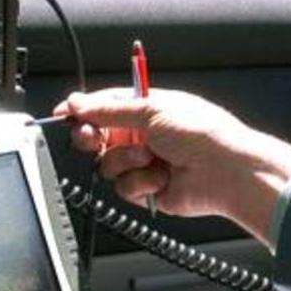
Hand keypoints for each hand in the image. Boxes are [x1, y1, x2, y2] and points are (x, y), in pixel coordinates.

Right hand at [54, 88, 290, 245]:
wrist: (225, 172)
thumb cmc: (201, 133)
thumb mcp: (151, 110)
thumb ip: (109, 109)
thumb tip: (78, 102)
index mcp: (148, 108)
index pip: (106, 104)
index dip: (84, 108)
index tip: (65, 112)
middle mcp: (144, 134)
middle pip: (99, 136)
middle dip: (93, 137)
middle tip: (92, 138)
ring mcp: (145, 162)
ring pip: (107, 164)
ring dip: (125, 161)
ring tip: (151, 158)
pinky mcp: (148, 189)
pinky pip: (124, 187)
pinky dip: (140, 182)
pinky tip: (161, 178)